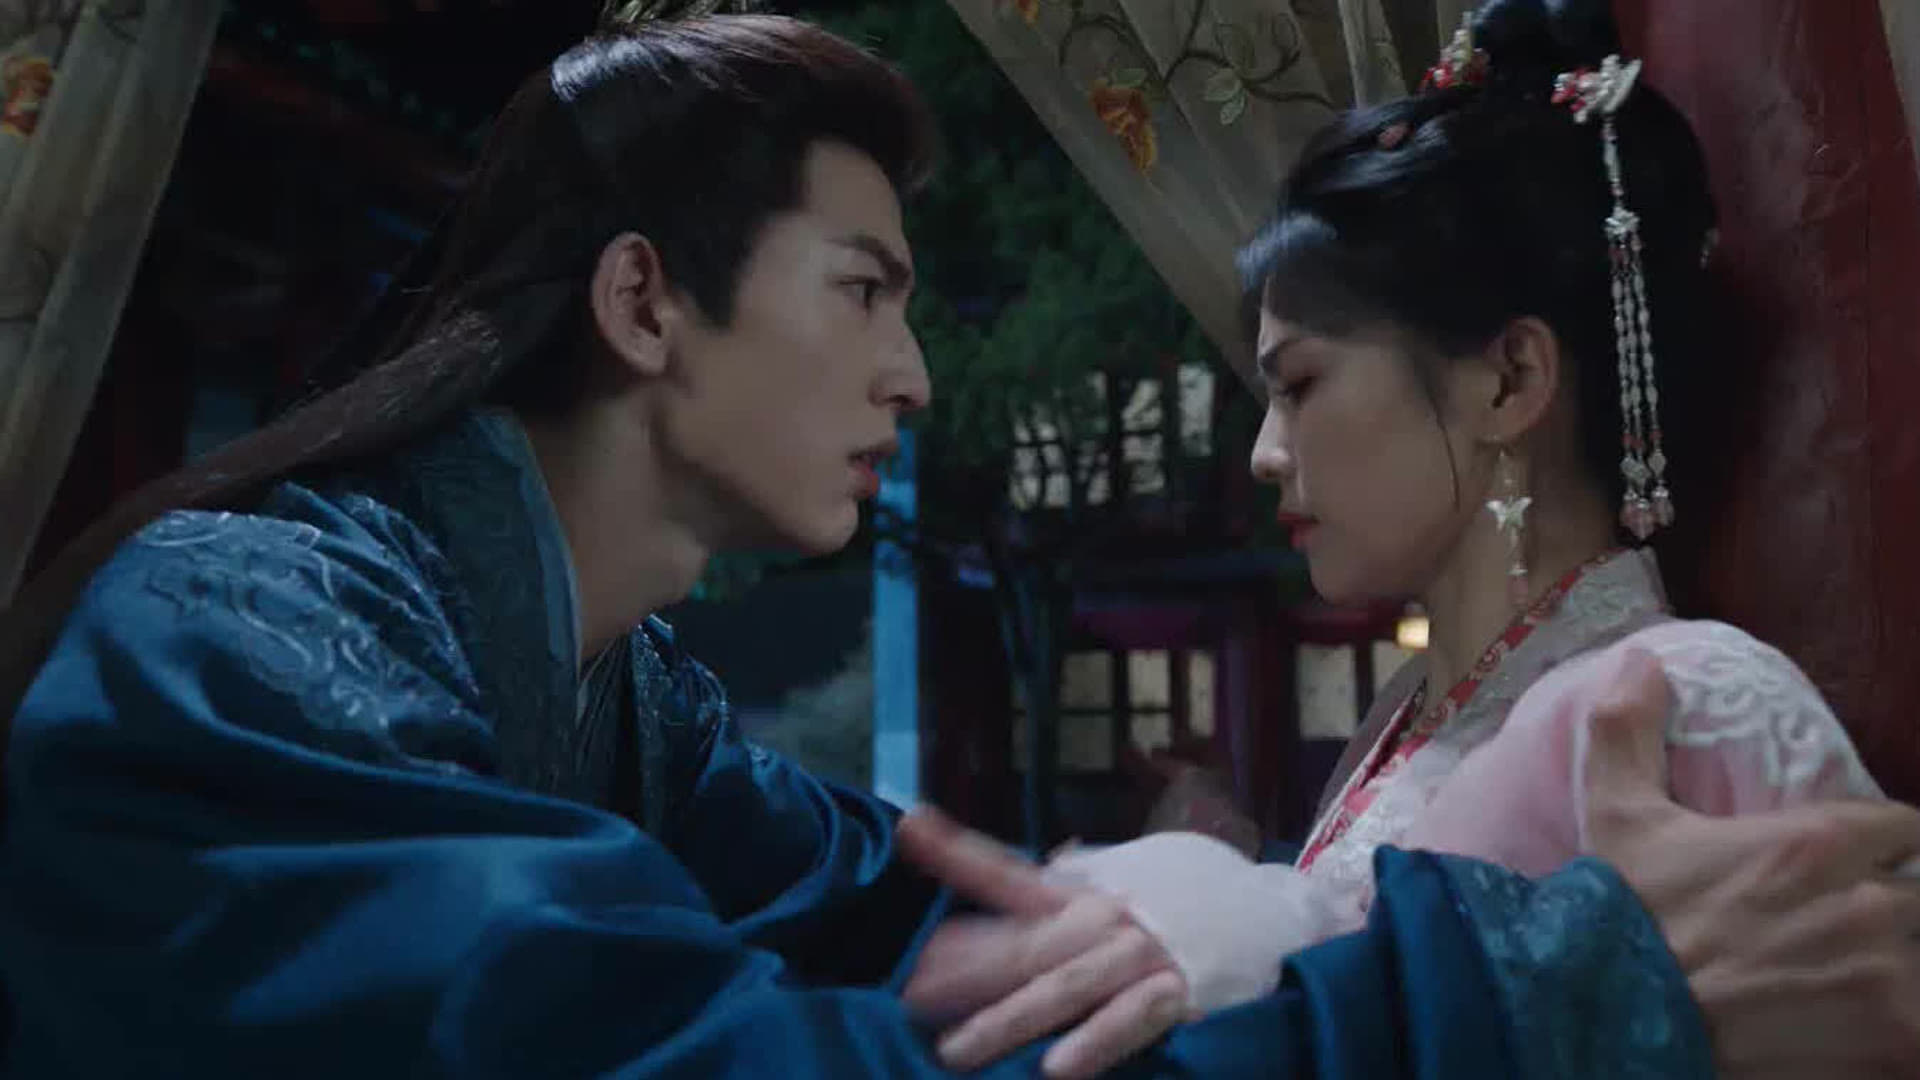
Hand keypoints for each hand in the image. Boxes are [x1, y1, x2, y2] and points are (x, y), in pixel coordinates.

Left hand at [896, 807, 1187, 1077]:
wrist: (1285, 909)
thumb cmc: (1199, 893)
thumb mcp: (1136, 871)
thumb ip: (1083, 873)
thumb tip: (1047, 856)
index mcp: (1085, 890)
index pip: (1010, 870)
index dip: (957, 851)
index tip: (909, 827)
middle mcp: (1107, 916)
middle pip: (1021, 944)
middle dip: (961, 974)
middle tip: (904, 1001)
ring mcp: (1144, 953)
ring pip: (1067, 988)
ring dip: (1010, 1021)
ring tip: (955, 1052)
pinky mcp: (1182, 991)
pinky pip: (1132, 1019)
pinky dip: (1096, 1043)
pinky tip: (1056, 1070)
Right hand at [1582, 649, 1919, 1077]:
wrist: (1614, 1018)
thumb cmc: (1620, 918)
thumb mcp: (1618, 815)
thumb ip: (1631, 730)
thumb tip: (1641, 660)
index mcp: (1816, 844)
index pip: (1905, 829)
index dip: (1882, 848)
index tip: (1854, 867)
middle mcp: (1866, 905)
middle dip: (1889, 910)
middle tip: (1838, 930)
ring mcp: (1887, 979)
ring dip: (1892, 970)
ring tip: (1844, 983)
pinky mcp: (1893, 1043)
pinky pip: (1918, 1028)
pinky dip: (1892, 1027)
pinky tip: (1851, 1027)